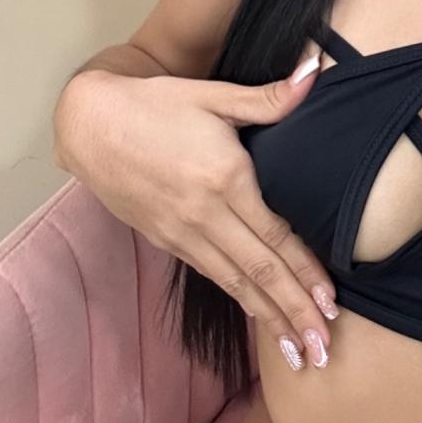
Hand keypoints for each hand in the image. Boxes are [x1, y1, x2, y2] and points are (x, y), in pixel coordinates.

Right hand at [54, 42, 339, 371]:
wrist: (89, 124)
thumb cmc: (156, 104)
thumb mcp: (213, 95)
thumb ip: (269, 97)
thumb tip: (315, 71)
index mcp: (225, 180)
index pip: (276, 237)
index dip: (306, 273)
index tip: (332, 305)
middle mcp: (204, 215)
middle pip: (259, 273)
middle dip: (294, 313)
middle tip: (324, 352)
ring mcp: (182, 233)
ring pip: (235, 284)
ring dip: (269, 319)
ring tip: (298, 352)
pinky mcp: (165, 239)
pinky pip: (212, 276)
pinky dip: (240, 300)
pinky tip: (259, 317)